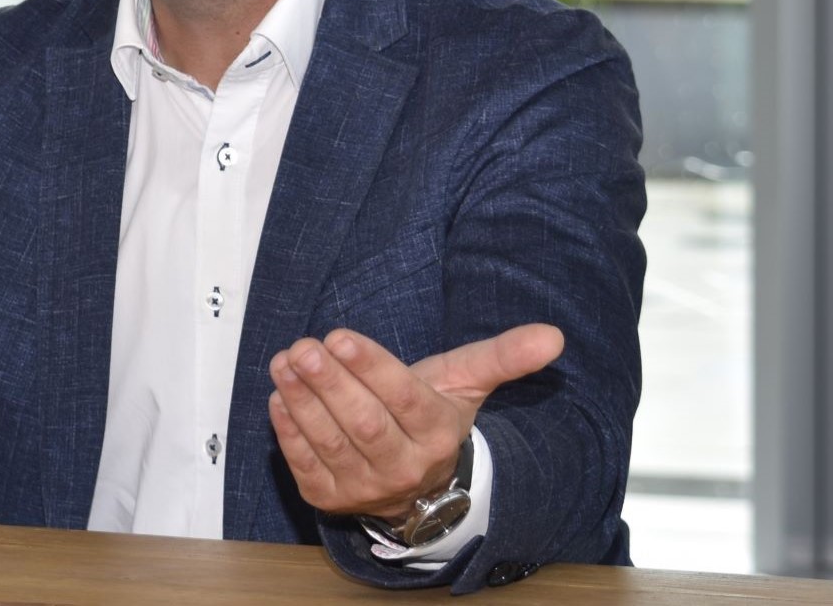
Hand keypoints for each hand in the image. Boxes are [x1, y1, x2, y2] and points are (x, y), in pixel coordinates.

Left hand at [266, 323, 562, 521]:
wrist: (415, 481)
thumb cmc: (429, 416)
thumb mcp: (465, 383)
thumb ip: (502, 356)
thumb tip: (553, 336)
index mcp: (437, 433)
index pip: (403, 400)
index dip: (371, 368)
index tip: (340, 336)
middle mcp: (404, 466)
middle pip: (364, 423)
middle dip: (330, 382)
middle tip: (304, 347)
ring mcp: (365, 486)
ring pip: (330, 442)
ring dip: (302, 400)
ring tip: (285, 362)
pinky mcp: (329, 497)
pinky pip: (305, 465)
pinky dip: (288, 431)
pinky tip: (279, 397)